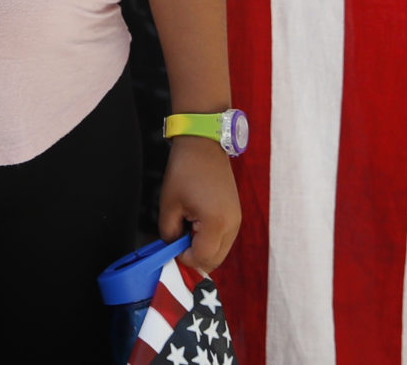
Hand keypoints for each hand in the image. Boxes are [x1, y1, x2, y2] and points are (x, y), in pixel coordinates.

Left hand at [160, 135, 241, 273]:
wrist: (204, 145)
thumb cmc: (185, 171)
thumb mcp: (169, 204)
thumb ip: (169, 233)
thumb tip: (173, 248)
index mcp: (215, 223)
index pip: (202, 258)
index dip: (184, 258)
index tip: (172, 246)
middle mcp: (232, 226)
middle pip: (214, 260)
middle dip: (195, 257)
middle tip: (178, 242)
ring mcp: (237, 220)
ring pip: (220, 251)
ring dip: (203, 249)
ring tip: (187, 229)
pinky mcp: (236, 215)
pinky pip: (224, 239)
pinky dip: (210, 239)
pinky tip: (197, 224)